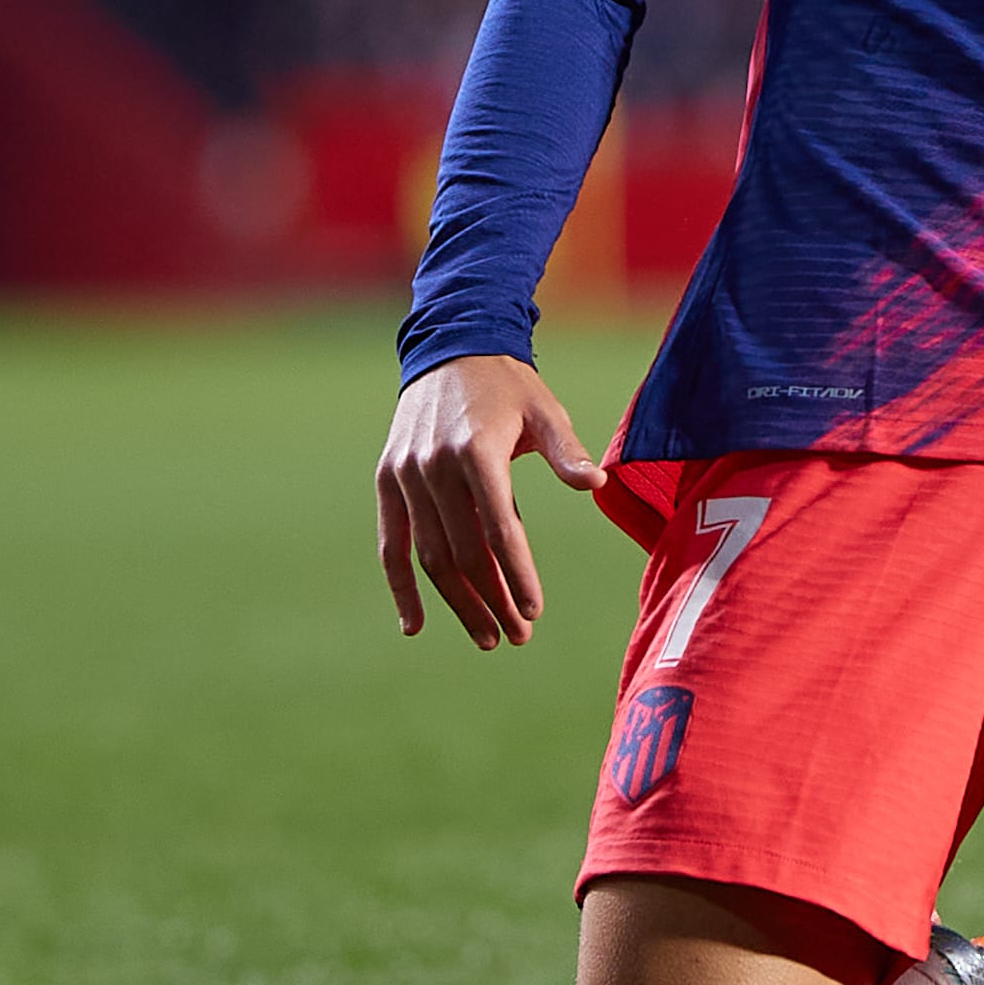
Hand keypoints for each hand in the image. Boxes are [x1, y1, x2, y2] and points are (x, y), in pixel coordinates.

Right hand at [376, 353, 604, 650]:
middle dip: (492, 599)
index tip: (534, 610)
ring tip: (487, 636)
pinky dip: (400, 587)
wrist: (449, 348)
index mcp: (477, 449)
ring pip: (429, 555)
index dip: (516, 573)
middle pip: (463, 551)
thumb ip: (567, 451)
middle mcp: (435, 465)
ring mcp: (405, 475)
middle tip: (518, 635)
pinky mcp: (387, 480)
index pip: (498, 528)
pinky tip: (417, 625)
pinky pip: (390, 543)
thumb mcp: (544, 409)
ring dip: (458, 601)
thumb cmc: (508, 386)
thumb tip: (596, 483)